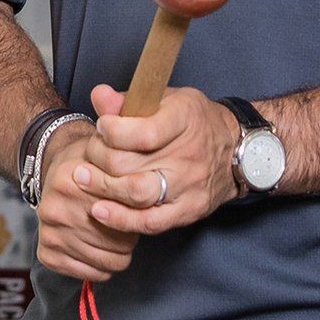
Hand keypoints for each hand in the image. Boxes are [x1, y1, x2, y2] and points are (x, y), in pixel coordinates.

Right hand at [34, 122, 140, 283]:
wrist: (53, 166)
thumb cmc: (91, 162)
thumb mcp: (108, 152)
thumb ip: (127, 166)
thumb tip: (151, 188)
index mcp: (71, 181)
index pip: (125, 217)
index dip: (137, 213)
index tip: (136, 205)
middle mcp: (55, 208)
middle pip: (120, 245)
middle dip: (129, 235)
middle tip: (124, 220)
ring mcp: (49, 232)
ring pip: (108, 263)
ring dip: (116, 251)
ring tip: (114, 233)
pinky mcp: (46, 252)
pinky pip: (89, 275)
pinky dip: (99, 266)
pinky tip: (98, 247)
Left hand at [72, 84, 239, 233]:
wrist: (235, 150)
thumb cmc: (193, 120)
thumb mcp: (167, 98)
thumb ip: (129, 99)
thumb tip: (99, 96)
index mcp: (185, 119)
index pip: (142, 133)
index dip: (111, 131)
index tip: (101, 126)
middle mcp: (189, 155)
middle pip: (131, 164)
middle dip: (99, 158)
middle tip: (88, 152)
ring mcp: (189, 186)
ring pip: (138, 195)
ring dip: (103, 188)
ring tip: (84, 179)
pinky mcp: (189, 211)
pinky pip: (150, 223)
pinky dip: (121, 219)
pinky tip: (100, 210)